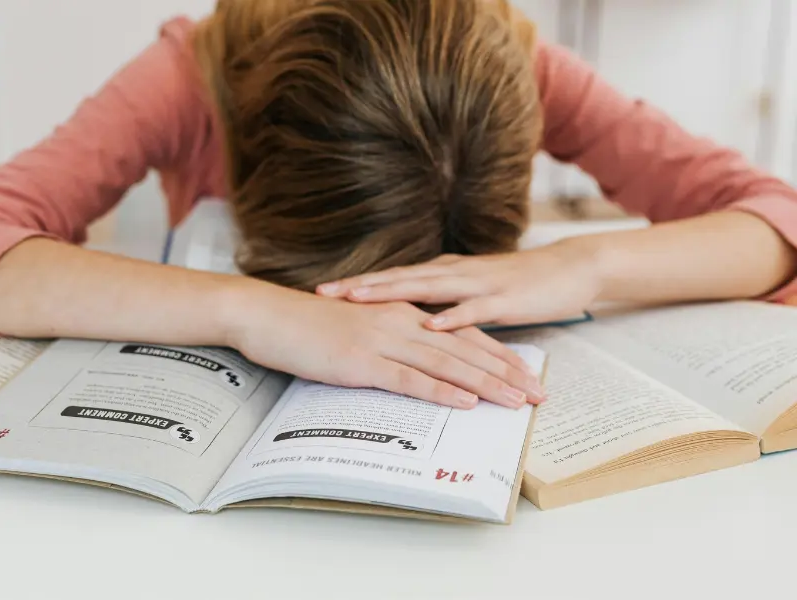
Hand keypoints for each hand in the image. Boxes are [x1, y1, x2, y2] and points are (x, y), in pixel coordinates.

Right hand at [223, 282, 545, 408]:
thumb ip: (390, 340)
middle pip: (466, 349)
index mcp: (403, 313)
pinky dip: (441, 391)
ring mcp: (383, 341)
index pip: (463, 335)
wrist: (268, 314)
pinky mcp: (362, 361)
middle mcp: (401, 323)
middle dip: (507, 372)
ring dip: (486, 384)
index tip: (525, 373)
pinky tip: (466, 402)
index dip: (498, 355)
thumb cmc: (309, 324)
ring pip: (447, 364)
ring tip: (518, 401)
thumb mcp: (359, 327)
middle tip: (539, 393)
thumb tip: (414, 362)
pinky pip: (410, 378)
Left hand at [316, 239, 601, 330]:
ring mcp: (479, 284)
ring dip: (392, 292)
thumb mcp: (472, 291)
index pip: (394, 278)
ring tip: (359, 298)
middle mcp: (455, 273)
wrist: (570, 268)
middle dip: (361, 286)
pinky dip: (452, 315)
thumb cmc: (519, 284)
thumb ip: (444, 300)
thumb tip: (413, 317)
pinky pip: (475, 309)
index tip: (324, 291)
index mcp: (446, 273)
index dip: (359, 284)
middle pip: (400, 279)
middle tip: (325, 292)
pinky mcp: (504, 299)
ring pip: (428, 287)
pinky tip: (431, 323)